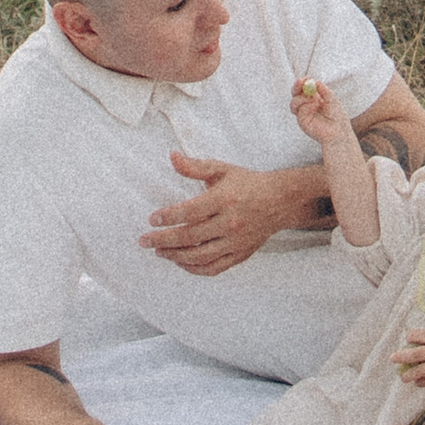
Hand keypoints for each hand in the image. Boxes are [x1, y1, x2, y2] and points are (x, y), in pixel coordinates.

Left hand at [141, 148, 306, 275]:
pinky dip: (194, 268)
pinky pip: (214, 268)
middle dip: (163, 240)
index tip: (152, 219)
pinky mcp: (240, 255)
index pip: (190, 212)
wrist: (280, 201)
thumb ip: (194, 166)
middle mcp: (231, 222)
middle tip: (145, 241)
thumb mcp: (221, 169)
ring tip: (159, 251)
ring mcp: (236, 242)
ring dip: (175, 256)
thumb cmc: (247, 183)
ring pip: (200, 256)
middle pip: (191, 236)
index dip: (169, 217)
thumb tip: (172, 156)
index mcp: (224, 199)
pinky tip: (180, 261)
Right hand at [289, 77, 353, 155]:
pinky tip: (313, 106)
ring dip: (301, 97)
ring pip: (294, 102)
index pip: (304, 89)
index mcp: (314, 99)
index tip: (306, 78)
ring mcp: (303, 113)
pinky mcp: (301, 120)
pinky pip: (298, 110)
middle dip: (296, 87)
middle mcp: (307, 105)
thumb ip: (324, 90)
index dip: (304, 83)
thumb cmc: (337, 116)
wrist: (338, 131)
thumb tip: (316, 81)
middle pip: (296, 94)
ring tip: (312, 100)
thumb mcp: (332, 99)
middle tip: (300, 82)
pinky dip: (304, 105)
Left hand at [396, 322, 424, 394]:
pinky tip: (417, 382)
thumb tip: (408, 338)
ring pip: (419, 371)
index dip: (410, 337)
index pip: (417, 335)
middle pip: (415, 354)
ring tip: (403, 378)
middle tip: (392, 358)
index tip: (408, 341)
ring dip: (409, 375)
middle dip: (401, 356)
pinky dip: (420, 382)